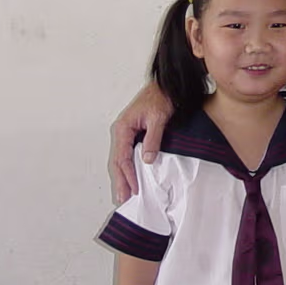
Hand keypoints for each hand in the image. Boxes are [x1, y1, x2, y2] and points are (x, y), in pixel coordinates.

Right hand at [110, 82, 173, 204]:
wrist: (167, 85)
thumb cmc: (161, 97)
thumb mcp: (158, 118)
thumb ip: (152, 139)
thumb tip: (147, 160)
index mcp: (123, 128)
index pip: (123, 157)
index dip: (128, 174)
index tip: (134, 189)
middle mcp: (122, 131)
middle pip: (118, 161)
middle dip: (121, 180)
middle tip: (123, 199)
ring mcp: (127, 133)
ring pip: (122, 159)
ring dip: (124, 176)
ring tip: (125, 193)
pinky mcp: (135, 134)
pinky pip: (129, 153)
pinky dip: (129, 167)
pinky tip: (133, 176)